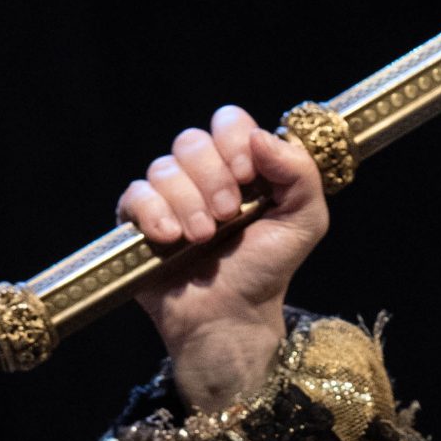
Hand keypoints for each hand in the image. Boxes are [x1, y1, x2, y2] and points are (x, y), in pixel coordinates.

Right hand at [116, 104, 329, 410]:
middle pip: (192, 141)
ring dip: (188, 203)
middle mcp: (202, 175)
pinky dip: (155, 214)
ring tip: (203, 239)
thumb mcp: (304, 222)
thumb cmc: (266, 271)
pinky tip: (171, 239)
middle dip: (213, 178)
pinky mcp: (139, 219)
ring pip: (164, 167)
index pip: (228, 122)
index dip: (234, 142)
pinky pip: (136, 193)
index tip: (248, 176)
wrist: (232, 318)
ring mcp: (168, 196)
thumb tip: (260, 136)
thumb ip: (300, 174)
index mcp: (240, 166)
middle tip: (228, 216)